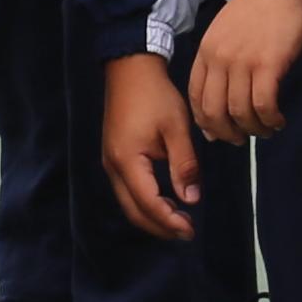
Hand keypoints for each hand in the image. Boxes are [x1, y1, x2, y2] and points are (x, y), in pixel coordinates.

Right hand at [100, 51, 202, 240]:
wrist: (130, 69)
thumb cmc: (155, 96)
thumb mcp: (176, 129)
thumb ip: (184, 166)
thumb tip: (191, 199)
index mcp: (128, 161)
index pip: (148, 203)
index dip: (169, 221)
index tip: (191, 230)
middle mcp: (113, 166)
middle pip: (134, 210)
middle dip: (159, 226)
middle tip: (187, 232)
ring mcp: (110, 162)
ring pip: (128, 203)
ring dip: (152, 216)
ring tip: (179, 220)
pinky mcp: (113, 156)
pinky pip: (127, 190)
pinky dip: (145, 202)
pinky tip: (164, 201)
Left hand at [184, 0, 301, 143]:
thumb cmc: (260, 7)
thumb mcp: (226, 31)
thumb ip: (218, 62)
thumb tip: (219, 103)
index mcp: (207, 50)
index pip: (196, 98)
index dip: (206, 122)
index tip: (219, 132)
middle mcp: (220, 58)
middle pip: (214, 112)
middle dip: (227, 133)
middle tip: (243, 139)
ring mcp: (243, 61)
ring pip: (239, 113)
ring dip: (254, 129)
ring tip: (266, 129)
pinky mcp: (268, 64)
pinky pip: (263, 105)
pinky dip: (270, 119)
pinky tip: (278, 120)